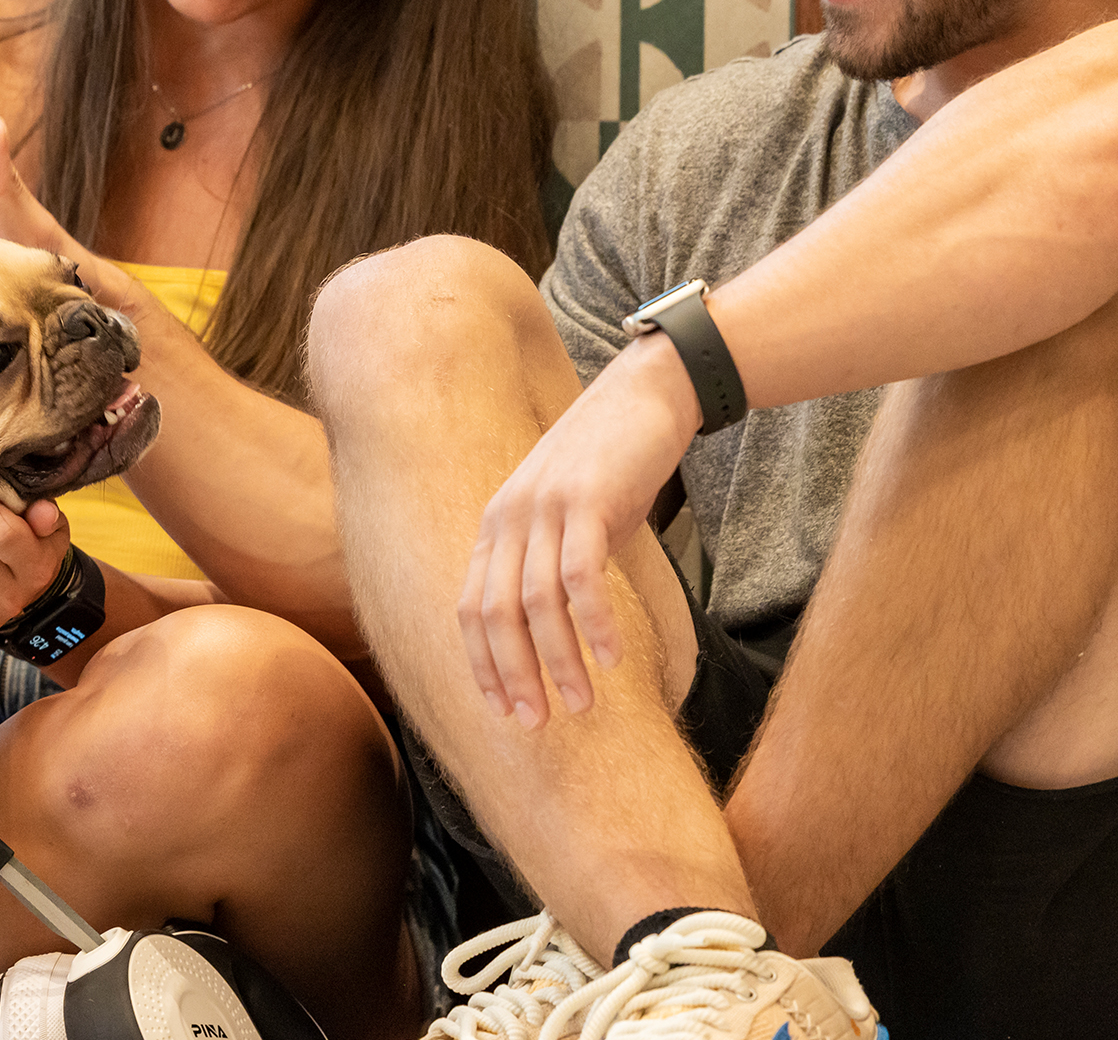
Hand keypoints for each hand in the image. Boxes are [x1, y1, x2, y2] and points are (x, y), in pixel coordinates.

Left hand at [460, 334, 701, 725]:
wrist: (647, 393)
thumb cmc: (611, 464)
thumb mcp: (565, 515)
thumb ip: (548, 563)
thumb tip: (550, 628)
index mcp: (496, 525)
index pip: (470, 609)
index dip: (482, 666)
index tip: (504, 712)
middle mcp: (508, 517)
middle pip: (494, 614)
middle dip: (512, 676)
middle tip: (537, 725)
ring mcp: (544, 508)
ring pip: (537, 603)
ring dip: (558, 661)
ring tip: (582, 705)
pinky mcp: (587, 502)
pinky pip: (581, 576)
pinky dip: (594, 623)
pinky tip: (613, 658)